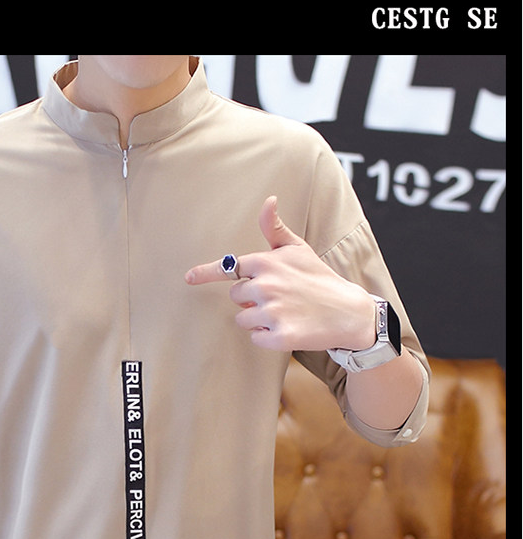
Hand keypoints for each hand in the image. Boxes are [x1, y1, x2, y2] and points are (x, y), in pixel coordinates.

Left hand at [185, 195, 375, 351]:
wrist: (348, 312)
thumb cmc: (319, 278)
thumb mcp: (298, 248)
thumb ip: (274, 228)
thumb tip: (268, 200)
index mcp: (265, 263)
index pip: (228, 268)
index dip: (207, 273)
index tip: (189, 278)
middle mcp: (265, 286)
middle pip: (235, 297)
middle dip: (250, 299)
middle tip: (277, 297)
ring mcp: (272, 311)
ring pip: (242, 318)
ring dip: (258, 319)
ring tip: (284, 312)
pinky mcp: (280, 336)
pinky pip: (255, 337)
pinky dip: (267, 336)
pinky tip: (288, 328)